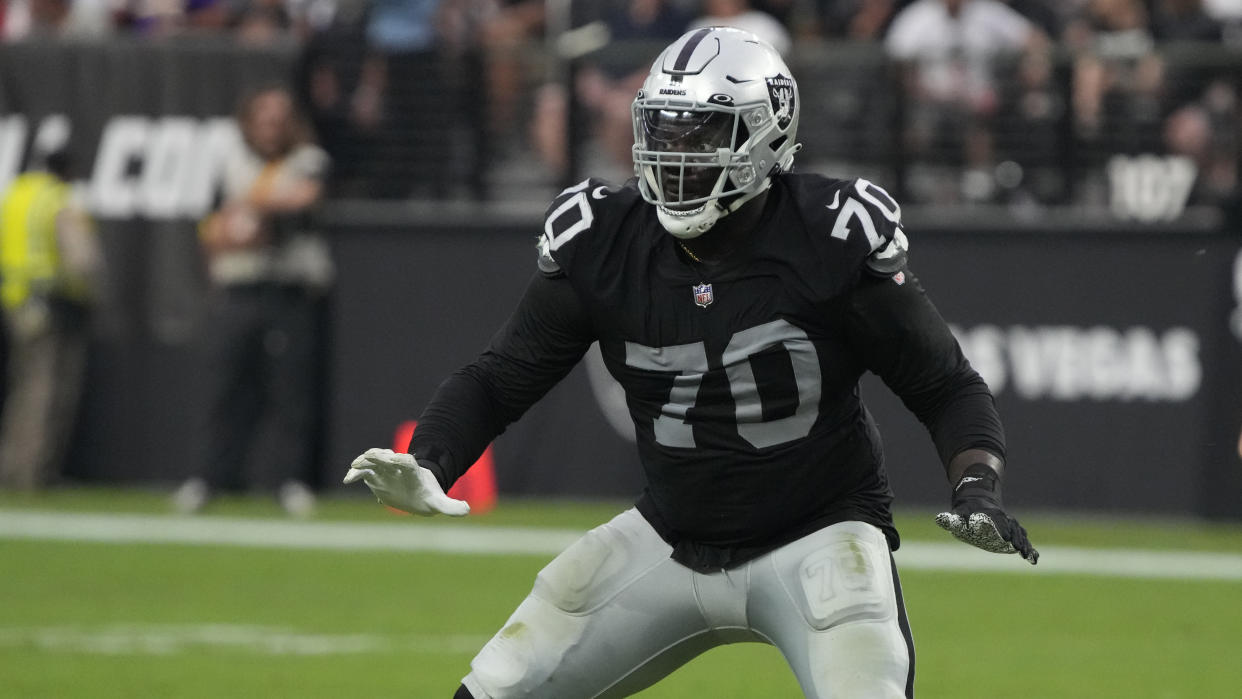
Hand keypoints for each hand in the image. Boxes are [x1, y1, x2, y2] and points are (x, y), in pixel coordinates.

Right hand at [343, 448, 468, 515]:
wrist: (417, 493)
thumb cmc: (428, 496)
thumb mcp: (439, 503)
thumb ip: (450, 506)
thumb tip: (467, 509)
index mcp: (414, 472)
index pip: (409, 463)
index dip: (404, 459)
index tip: (398, 458)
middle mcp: (398, 468)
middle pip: (388, 457)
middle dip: (380, 455)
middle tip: (371, 456)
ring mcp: (385, 471)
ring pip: (374, 461)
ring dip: (365, 461)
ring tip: (355, 467)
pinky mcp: (375, 477)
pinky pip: (363, 472)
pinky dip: (355, 473)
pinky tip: (347, 480)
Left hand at [936, 464, 1037, 563]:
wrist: (978, 500)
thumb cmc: (965, 511)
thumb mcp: (957, 513)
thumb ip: (950, 519)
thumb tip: (939, 519)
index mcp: (989, 514)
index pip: (997, 521)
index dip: (1002, 529)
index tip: (1006, 538)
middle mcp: (1002, 518)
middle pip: (1011, 528)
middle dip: (1015, 538)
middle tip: (1018, 549)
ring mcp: (1009, 525)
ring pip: (1019, 533)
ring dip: (1023, 544)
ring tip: (1027, 556)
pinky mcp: (1012, 532)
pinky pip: (1023, 540)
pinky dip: (1029, 548)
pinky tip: (1034, 560)